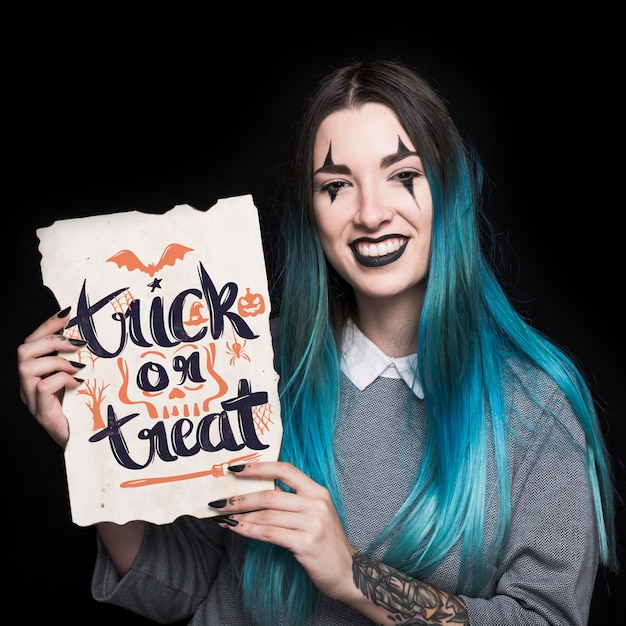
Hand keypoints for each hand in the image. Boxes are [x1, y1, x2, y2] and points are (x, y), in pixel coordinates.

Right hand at [17, 307, 85, 447]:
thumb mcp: (82, 379)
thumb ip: (80, 360)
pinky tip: (78, 384)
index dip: (47, 325)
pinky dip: (61, 380)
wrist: (85, 443)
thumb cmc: (84, 410)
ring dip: (56, 360)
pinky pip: (41, 387)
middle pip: (23, 350)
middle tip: (78, 342)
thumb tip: (91, 335)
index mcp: (37, 373)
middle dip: (50, 339)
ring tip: (79, 366)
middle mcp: (28, 385)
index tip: (68, 312)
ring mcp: (32, 400)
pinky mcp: (41, 413)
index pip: (33, 341)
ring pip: (26, 366)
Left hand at [210, 461, 356, 600]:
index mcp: (318, 491)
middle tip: (219, 501)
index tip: (236, 469)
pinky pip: (270, 534)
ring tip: (223, 516)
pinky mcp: (306, 543)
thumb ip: (294, 501)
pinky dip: (249, 530)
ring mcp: (313, 523)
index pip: (285, 470)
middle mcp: (316, 503)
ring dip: (240, 515)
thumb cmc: (326, 543)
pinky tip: (235, 529)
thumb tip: (257, 492)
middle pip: (270, 494)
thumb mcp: (316, 514)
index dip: (259, 467)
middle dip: (240, 497)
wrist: (348, 572)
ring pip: (267, 514)